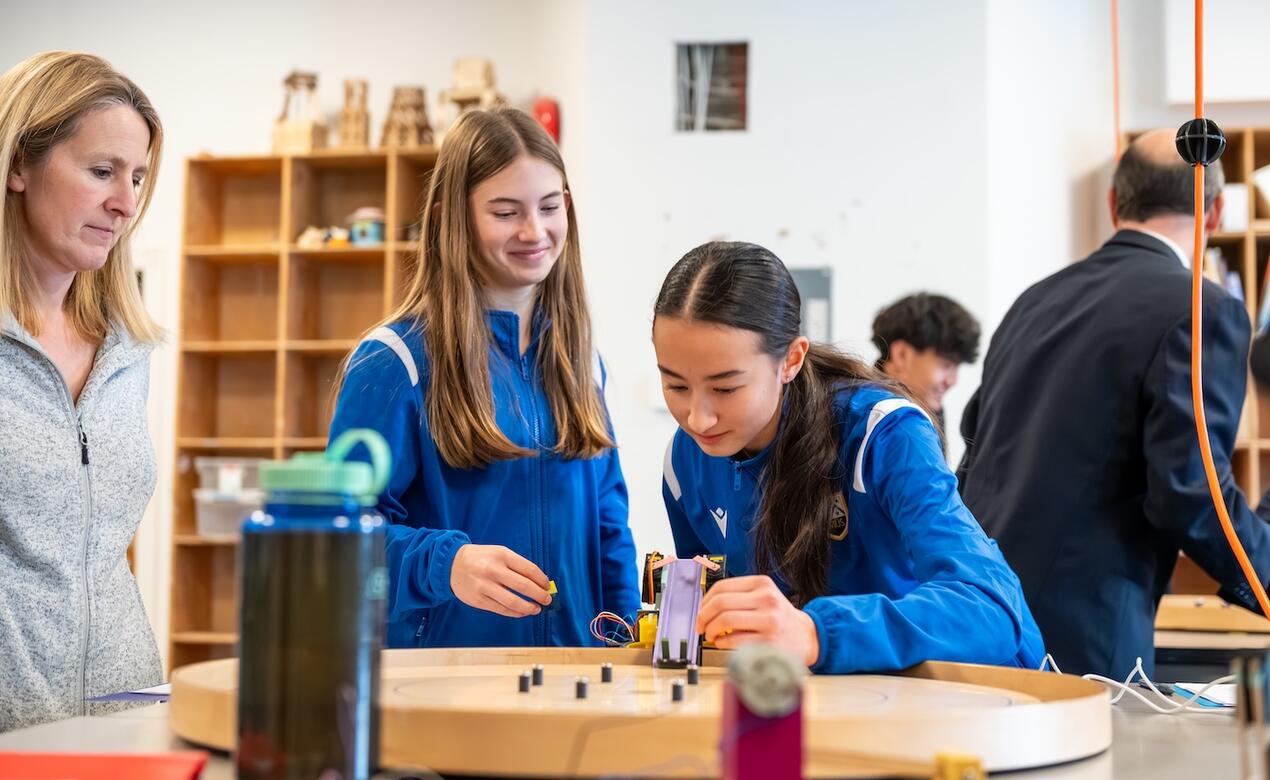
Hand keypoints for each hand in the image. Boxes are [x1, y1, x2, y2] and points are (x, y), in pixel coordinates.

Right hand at [449, 544, 551, 617]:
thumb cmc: (480, 558)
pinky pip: (501, 609)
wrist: (451, 564)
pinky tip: (522, 612)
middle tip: (547, 600)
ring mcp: (485, 586)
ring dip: (529, 607)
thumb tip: (539, 582)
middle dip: (539, 595)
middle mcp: (493, 570)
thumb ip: (517, 565)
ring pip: (513, 601)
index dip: (541, 580)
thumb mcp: (498, 553)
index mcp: (502, 555)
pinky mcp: (478, 600)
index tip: (547, 586)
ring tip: (536, 609)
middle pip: (523, 586)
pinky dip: (515, 612)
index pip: (528, 569)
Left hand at [695, 575, 819, 666]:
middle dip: (703, 616)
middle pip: (721, 603)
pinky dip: (721, 642)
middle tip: (700, 626)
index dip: (705, 601)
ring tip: (711, 635)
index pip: (722, 586)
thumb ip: (739, 597)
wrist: (807, 637)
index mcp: (762, 584)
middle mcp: (766, 598)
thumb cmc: (780, 618)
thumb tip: (705, 606)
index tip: (701, 612)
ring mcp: (769, 619)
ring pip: (725, 620)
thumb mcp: (764, 597)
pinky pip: (734, 639)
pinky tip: (721, 643)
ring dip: (711, 630)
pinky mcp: (768, 640)